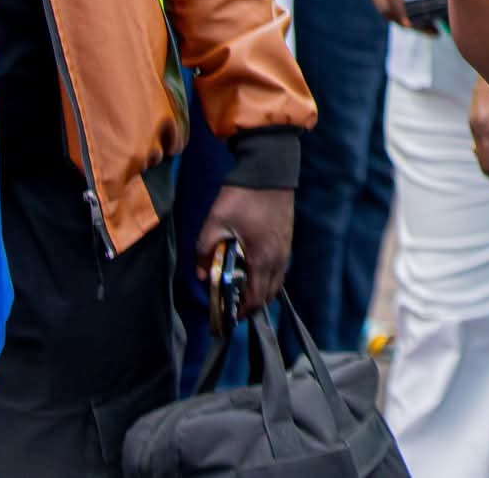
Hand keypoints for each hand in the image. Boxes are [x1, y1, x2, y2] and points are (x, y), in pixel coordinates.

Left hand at [198, 185, 294, 315]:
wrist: (269, 170)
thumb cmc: (242, 197)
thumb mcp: (214, 223)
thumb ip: (205, 251)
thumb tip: (202, 274)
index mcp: (262, 258)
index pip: (254, 298)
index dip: (240, 312)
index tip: (225, 318)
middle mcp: (278, 258)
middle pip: (268, 295)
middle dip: (250, 305)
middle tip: (230, 306)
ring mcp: (285, 248)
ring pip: (276, 282)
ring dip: (259, 291)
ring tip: (240, 290)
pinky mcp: (286, 239)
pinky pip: (278, 269)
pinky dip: (266, 277)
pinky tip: (252, 270)